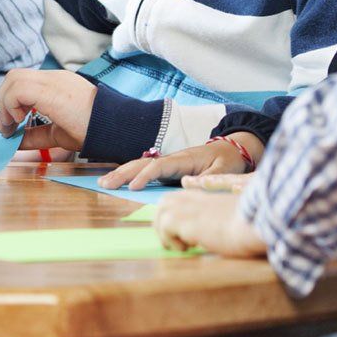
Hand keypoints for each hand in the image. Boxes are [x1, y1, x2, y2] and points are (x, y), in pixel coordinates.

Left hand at [0, 69, 95, 152]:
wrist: (117, 128)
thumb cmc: (95, 131)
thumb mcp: (58, 134)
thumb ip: (36, 135)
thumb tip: (13, 141)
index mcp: (56, 84)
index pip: (23, 81)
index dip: (10, 101)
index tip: (10, 125)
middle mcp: (53, 77)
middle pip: (14, 76)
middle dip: (3, 100)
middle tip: (7, 126)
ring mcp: (53, 80)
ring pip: (13, 79)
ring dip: (5, 103)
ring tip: (11, 125)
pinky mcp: (51, 89)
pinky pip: (19, 89)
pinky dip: (11, 105)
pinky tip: (19, 121)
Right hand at [100, 133, 261, 191]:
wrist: (233, 149)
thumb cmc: (228, 160)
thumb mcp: (223, 171)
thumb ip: (207, 178)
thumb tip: (186, 184)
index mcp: (183, 159)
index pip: (158, 166)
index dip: (144, 176)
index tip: (133, 188)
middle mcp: (171, 159)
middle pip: (142, 163)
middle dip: (122, 173)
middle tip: (104, 184)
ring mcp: (168, 163)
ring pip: (140, 165)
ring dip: (121, 173)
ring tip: (104, 182)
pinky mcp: (168, 168)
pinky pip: (144, 170)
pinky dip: (129, 174)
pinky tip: (118, 181)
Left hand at [155, 190, 267, 257]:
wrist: (256, 224)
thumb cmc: (252, 223)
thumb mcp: (231, 215)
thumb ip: (217, 216)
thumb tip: (214, 228)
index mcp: (203, 195)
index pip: (176, 199)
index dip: (173, 214)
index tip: (178, 230)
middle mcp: (192, 198)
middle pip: (163, 204)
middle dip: (163, 223)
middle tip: (173, 242)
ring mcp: (187, 208)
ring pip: (160, 216)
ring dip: (166, 234)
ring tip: (182, 247)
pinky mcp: (185, 221)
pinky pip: (164, 229)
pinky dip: (171, 241)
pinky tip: (188, 248)